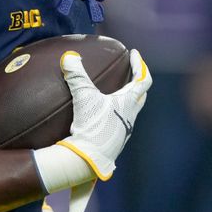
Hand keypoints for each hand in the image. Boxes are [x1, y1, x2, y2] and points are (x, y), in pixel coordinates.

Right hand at [57, 48, 150, 179]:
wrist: (90, 158)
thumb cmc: (92, 126)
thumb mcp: (83, 96)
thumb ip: (76, 75)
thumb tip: (69, 57)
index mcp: (129, 103)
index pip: (143, 79)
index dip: (139, 64)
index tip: (134, 53)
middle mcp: (131, 116)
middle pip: (141, 95)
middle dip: (138, 81)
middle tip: (131, 71)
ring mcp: (124, 129)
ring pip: (131, 110)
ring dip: (127, 98)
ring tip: (116, 91)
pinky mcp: (115, 140)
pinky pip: (120, 121)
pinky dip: (116, 112)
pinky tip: (104, 113)